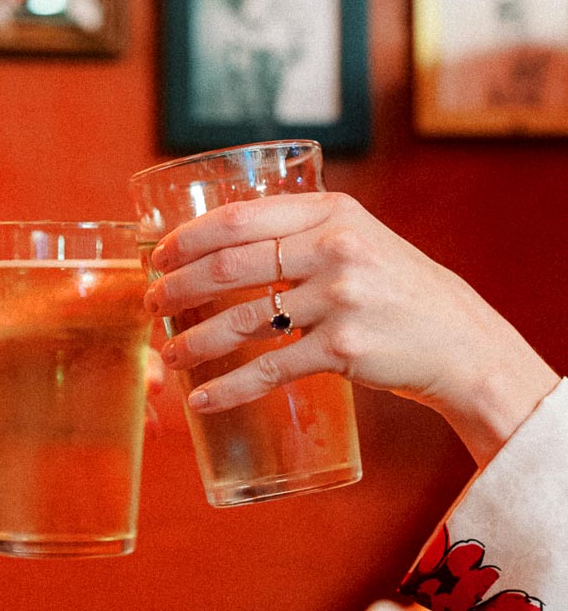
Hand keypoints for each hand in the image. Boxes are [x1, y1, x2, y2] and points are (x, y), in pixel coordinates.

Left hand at [145, 192, 557, 466]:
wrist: (458, 341)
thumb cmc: (395, 288)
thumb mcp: (356, 239)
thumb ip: (300, 232)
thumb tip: (217, 243)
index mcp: (330, 212)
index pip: (239, 218)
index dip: (187, 239)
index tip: (156, 257)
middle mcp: (334, 249)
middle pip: (230, 267)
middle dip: (178, 288)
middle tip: (151, 304)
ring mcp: (339, 300)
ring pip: (242, 321)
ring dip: (193, 340)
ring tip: (168, 352)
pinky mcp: (343, 351)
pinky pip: (268, 370)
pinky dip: (228, 388)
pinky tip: (203, 399)